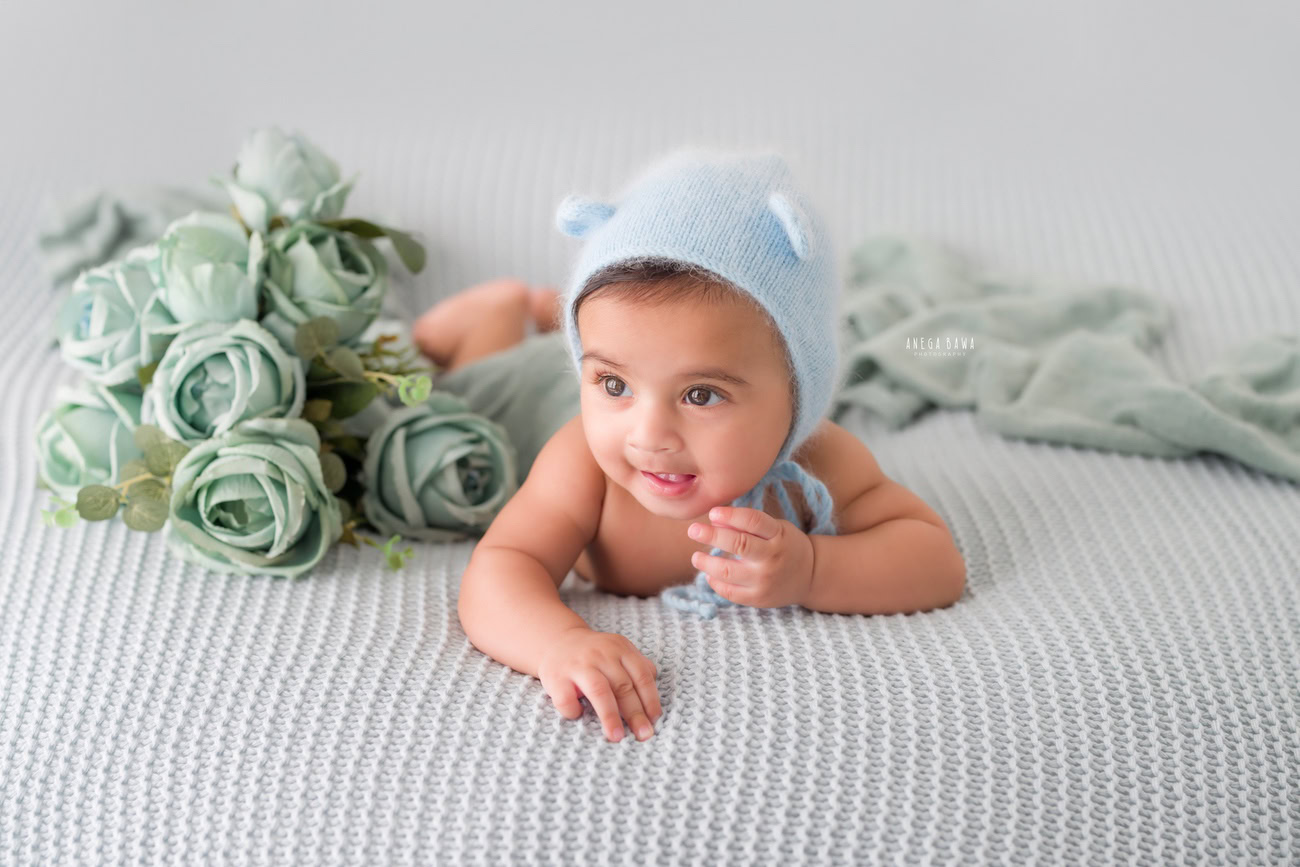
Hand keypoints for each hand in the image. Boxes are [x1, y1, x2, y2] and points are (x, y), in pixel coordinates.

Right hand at [537, 626, 661, 741]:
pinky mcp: (556, 678)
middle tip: (644, 735)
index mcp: (620, 648)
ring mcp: (578, 665)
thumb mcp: (618, 650)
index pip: (641, 675)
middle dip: (635, 713)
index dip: (650, 699)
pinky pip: (567, 699)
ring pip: (599, 691)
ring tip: (617, 736)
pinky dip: (575, 711)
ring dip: (610, 716)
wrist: (556, 641)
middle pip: (623, 686)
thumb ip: (638, 666)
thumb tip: (654, 691)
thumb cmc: (594, 654)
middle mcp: (600, 655)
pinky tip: (580, 715)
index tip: (654, 720)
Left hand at [687, 506, 814, 609]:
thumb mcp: (774, 528)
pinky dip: (715, 582)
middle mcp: (772, 557)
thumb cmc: (785, 545)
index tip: (712, 513)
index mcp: (778, 534)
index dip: (730, 515)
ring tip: (696, 557)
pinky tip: (709, 575)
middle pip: (738, 544)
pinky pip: (729, 592)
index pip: (752, 521)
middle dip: (711, 535)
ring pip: (727, 571)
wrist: (809, 576)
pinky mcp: (758, 598)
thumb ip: (747, 525)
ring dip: (706, 563)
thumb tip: (714, 521)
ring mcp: (765, 580)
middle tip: (693, 530)